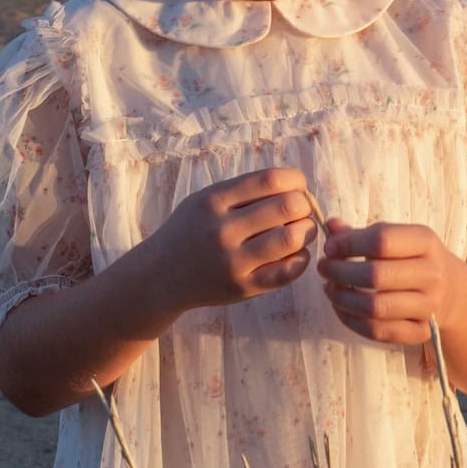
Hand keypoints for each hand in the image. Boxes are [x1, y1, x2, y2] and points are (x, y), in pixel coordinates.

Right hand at [146, 167, 317, 311]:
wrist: (160, 275)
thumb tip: (297, 186)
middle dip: (304, 205)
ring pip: (290, 239)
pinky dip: (301, 259)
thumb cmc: (191, 231)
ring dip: (306, 231)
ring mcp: (232, 261)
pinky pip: (287, 271)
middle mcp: (222, 230)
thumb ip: (243, 192)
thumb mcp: (204, 200)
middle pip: (286, 207)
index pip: (270, 180)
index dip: (295, 180)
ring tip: (301, 231)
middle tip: (301, 211)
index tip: (297, 186)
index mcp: (213, 201)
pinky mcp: (242, 287)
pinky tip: (295, 254)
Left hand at [316, 218, 462, 344]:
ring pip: (375, 308)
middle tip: (324, 269)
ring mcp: (429, 306)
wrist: (451, 291)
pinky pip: (379, 331)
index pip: (382, 241)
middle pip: (376, 275)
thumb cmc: (412, 258)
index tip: (330, 248)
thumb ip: (362, 233)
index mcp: (425, 241)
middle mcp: (432, 273)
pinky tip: (341, 309)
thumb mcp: (396, 238)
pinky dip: (353, 321)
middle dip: (340, 272)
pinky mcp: (421, 331)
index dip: (349, 244)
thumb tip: (330, 226)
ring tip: (329, 289)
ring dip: (343, 299)